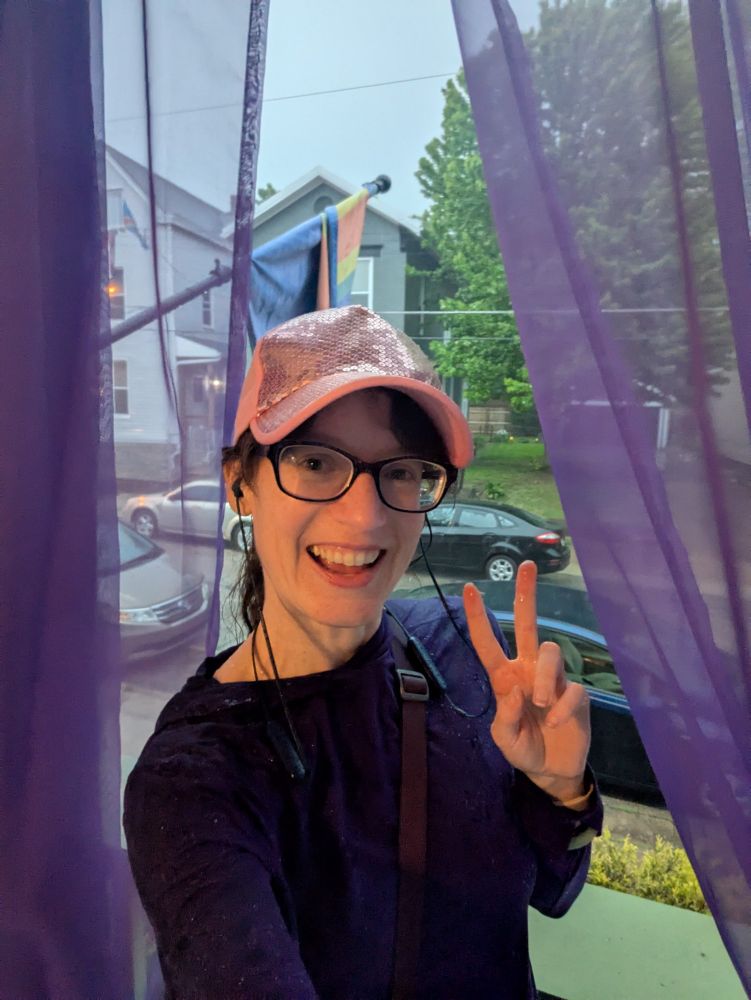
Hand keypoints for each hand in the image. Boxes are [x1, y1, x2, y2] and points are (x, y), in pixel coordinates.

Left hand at [463, 562, 590, 803]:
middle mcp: (528, 670)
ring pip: (550, 651)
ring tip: (541, 702)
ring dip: (544, 677)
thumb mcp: (504, 740)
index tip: (470, 589)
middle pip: (528, 624)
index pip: (488, 643)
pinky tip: (555, 723)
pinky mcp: (576, 694)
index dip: (478, 617)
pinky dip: (561, 707)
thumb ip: (505, 718)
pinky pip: (572, 688)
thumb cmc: (523, 748)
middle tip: (526, 565)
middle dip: (526, 594)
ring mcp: (554, 680)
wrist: (551, 771)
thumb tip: (515, 691)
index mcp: (505, 677)